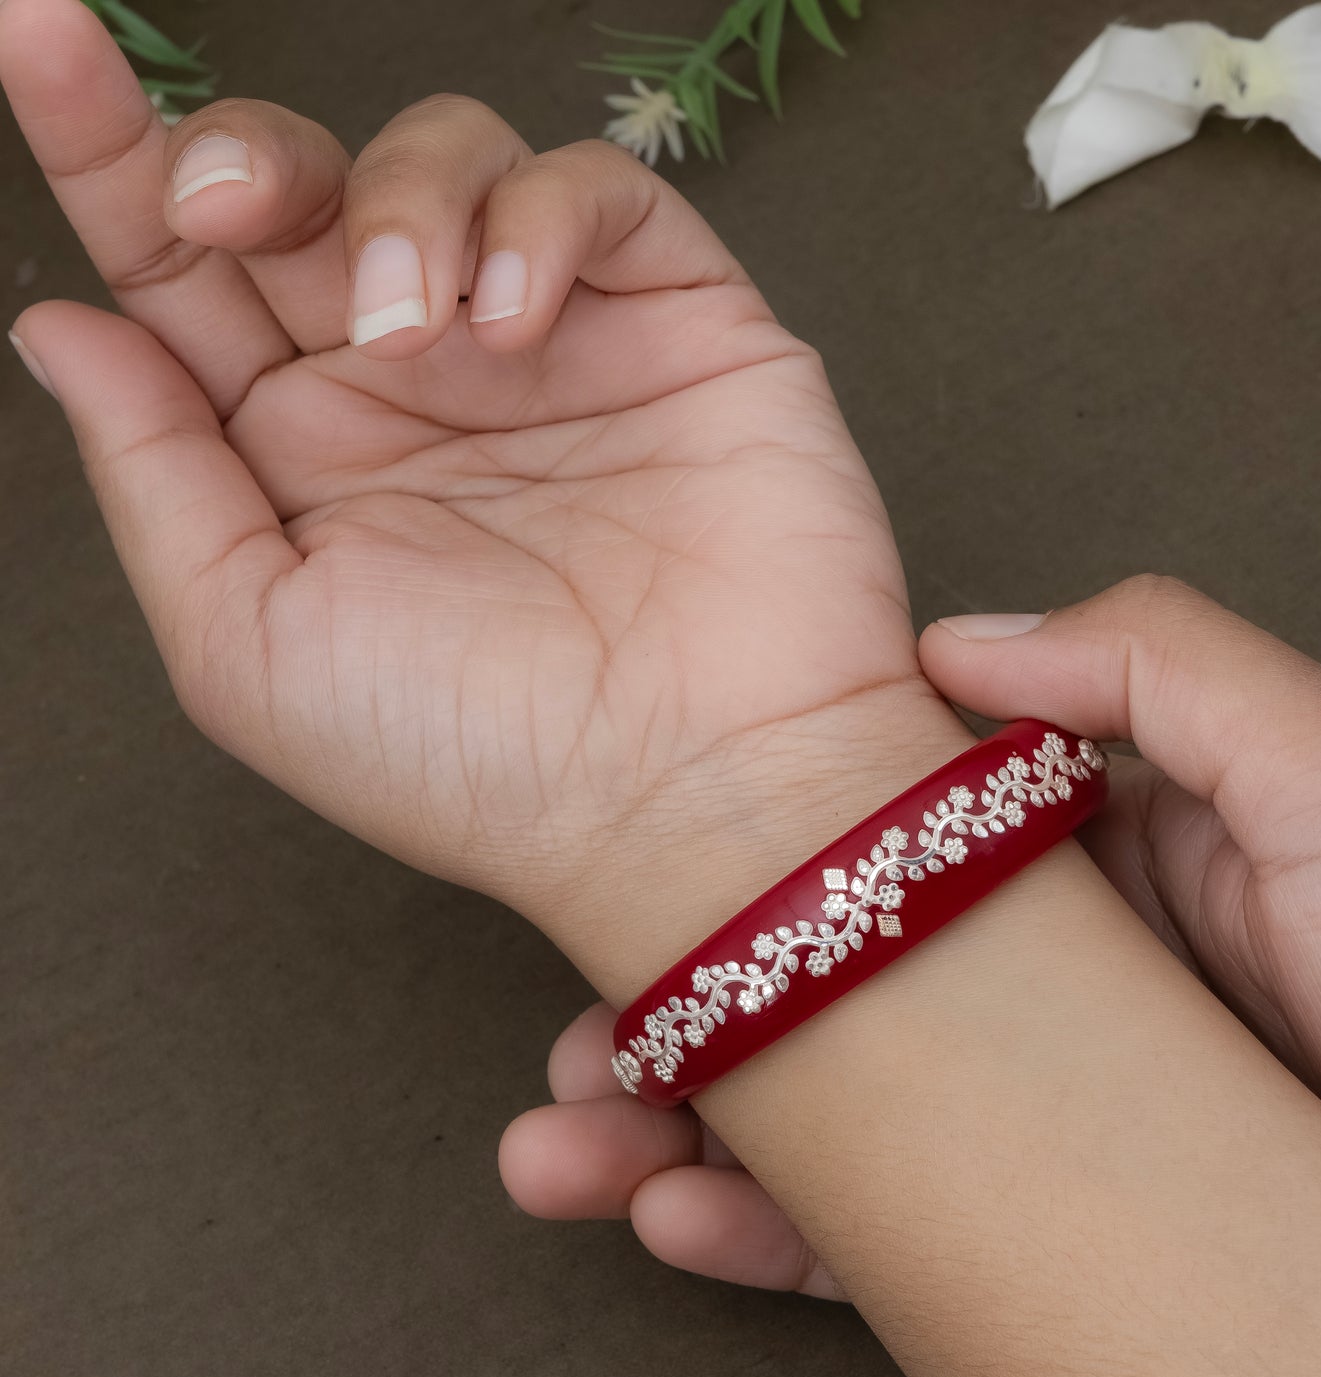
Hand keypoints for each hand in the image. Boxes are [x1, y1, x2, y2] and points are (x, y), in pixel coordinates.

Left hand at [2, 0, 958, 972]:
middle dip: (248, 151)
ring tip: (418, 329)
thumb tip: (61, 325)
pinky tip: (519, 324)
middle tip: (233, 203)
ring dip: (398, 202)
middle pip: (305, 185)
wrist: (691, 795)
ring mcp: (551, 347)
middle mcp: (422, 387)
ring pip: (450, 157)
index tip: (32, 40)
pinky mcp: (679, 322)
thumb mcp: (253, 643)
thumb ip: (154, 474)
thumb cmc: (476, 757)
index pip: (187, 276)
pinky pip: (598, 190)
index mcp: (308, 459)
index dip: (108, 153)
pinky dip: (541, 219)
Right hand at [500, 576, 1320, 1296]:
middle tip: (575, 1047)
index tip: (641, 878)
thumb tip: (952, 635)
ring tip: (572, 1146)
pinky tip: (674, 1220)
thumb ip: (1161, 672)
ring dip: (676, 1136)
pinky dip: (759, 1236)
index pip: (875, 848)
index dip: (750, 865)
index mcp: (1085, 868)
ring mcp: (1025, 1124)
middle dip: (676, 1017)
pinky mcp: (1033, 1246)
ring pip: (811, 1122)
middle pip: (815, 992)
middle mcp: (1035, 992)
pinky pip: (867, 1241)